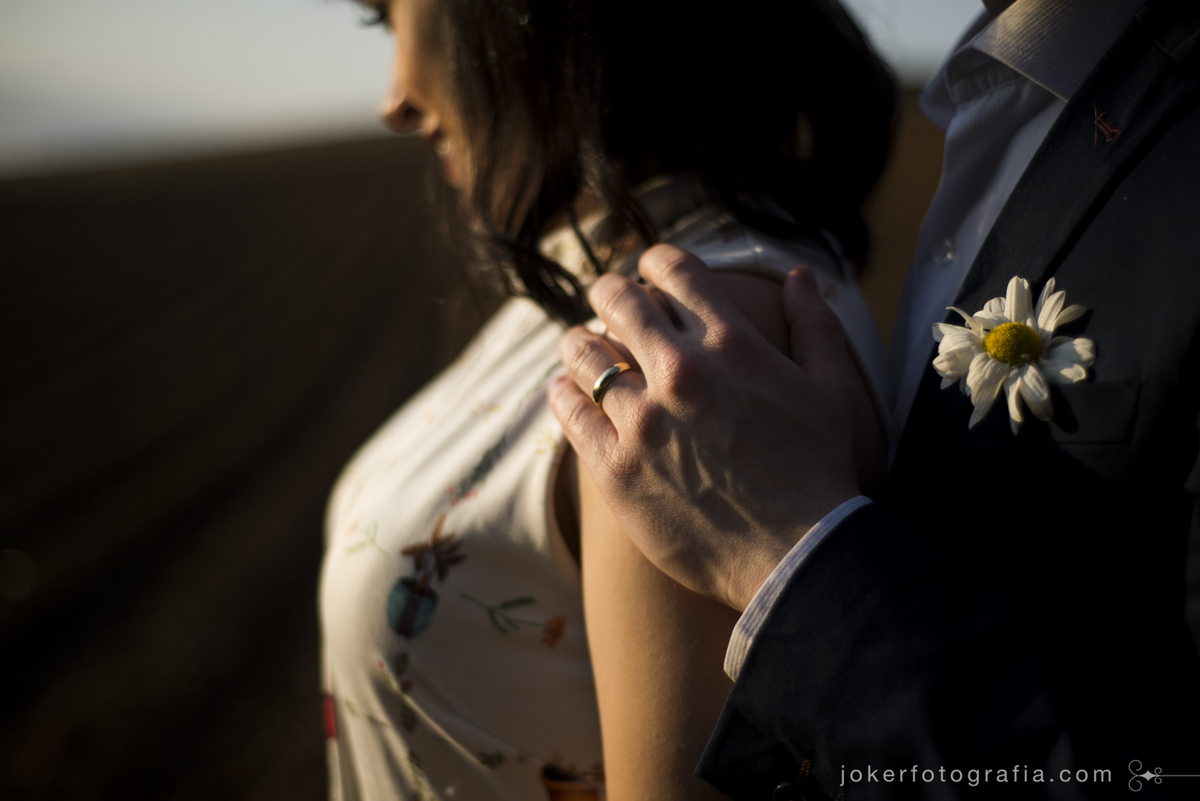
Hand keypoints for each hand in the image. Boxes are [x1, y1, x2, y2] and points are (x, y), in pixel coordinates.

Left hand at [549, 244, 880, 610]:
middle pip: (620, 302)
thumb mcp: (831, 389)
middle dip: (610, 292)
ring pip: (585, 353)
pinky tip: (564, 389)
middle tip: (607, 298)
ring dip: (580, 341)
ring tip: (580, 345)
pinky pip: (570, 411)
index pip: (674, 271)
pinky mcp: (616, 467)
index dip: (656, 262)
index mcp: (732, 343)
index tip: (650, 270)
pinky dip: (562, 392)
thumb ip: (814, 324)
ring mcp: (643, 420)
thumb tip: (796, 275)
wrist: (798, 556)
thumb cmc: (820, 471)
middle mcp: (682, 372)